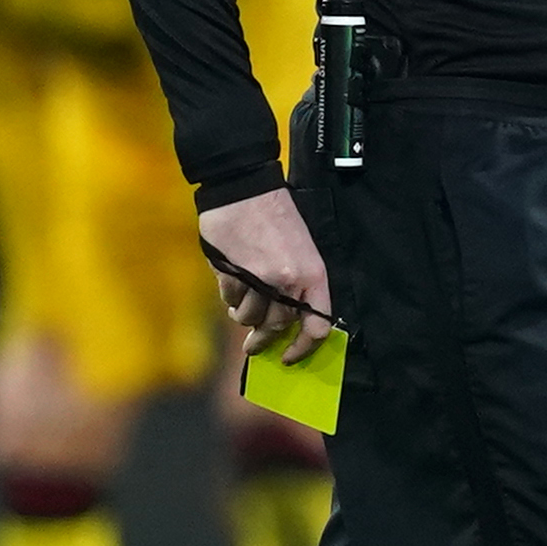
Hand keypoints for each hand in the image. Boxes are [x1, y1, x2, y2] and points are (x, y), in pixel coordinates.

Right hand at [200, 187, 333, 360]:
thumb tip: (286, 320)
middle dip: (264, 340)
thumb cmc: (278, 217)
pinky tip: (232, 284)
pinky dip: (230, 297)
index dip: (304, 348)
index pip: (317, 327)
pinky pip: (230, 299)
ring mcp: (258, 279)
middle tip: (253, 348)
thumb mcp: (301, 249)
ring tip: (241, 306)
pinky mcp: (232, 274)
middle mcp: (288, 281)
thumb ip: (297, 285)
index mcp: (313, 275)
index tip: (289, 357)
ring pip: (250, 316)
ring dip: (244, 315)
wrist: (245, 188)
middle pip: (278, 326)